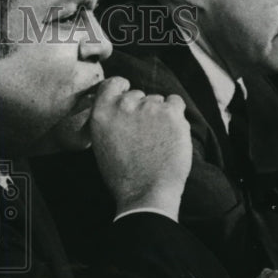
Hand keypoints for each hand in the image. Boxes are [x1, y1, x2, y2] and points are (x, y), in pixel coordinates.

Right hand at [89, 76, 190, 218]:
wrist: (146, 193)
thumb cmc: (123, 176)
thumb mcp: (101, 145)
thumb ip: (108, 121)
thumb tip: (118, 109)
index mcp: (102, 113)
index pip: (112, 83)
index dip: (122, 88)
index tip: (127, 95)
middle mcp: (123, 105)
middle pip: (138, 95)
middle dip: (142, 109)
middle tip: (144, 133)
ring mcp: (148, 107)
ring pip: (158, 101)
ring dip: (159, 114)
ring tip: (158, 139)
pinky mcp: (171, 113)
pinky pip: (176, 102)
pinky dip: (176, 115)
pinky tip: (171, 133)